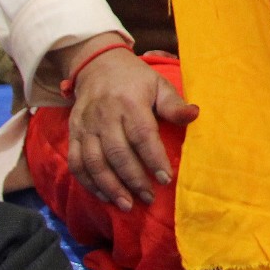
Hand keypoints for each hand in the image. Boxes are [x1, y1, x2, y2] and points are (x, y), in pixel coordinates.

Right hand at [66, 47, 198, 210]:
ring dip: (110, 186)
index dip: (153, 158)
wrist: (97, 65)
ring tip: (126, 204)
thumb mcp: (159, 84)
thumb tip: (195, 115)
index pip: (142, 134)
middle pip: (117, 152)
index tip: (165, 179)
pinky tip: (104, 195)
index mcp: (130, 102)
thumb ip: (174, 104)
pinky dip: (88, 182)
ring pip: (94, 161)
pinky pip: (77, 162)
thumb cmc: (135, 79)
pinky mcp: (73, 133)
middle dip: (133, 179)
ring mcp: (86, 125)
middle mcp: (105, 115)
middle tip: (148, 198)